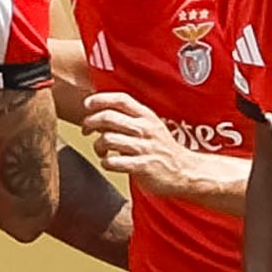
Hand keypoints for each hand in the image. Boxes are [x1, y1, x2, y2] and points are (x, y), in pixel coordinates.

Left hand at [85, 92, 211, 198]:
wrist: (185, 171)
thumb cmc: (163, 149)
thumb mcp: (151, 126)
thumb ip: (128, 119)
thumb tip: (99, 116)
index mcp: (147, 116)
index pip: (120, 99)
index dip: (100, 99)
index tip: (87, 105)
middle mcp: (145, 129)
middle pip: (109, 117)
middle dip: (90, 122)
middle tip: (86, 129)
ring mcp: (144, 148)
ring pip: (107, 139)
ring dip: (97, 145)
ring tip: (101, 150)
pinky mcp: (142, 167)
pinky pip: (113, 162)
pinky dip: (105, 162)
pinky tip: (109, 163)